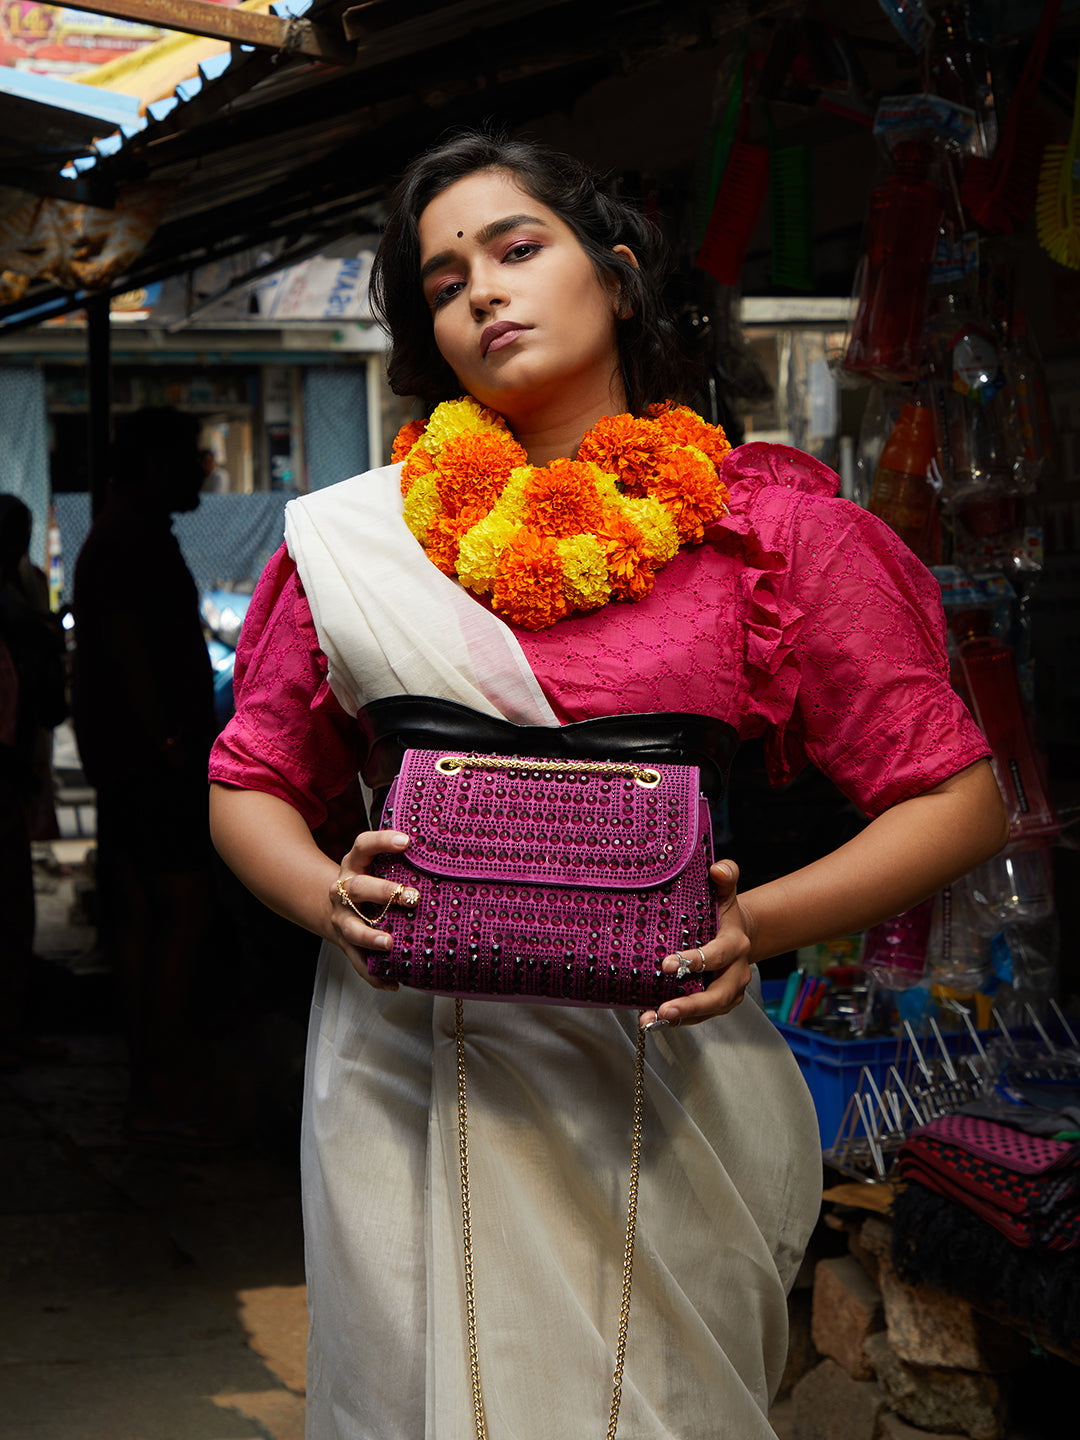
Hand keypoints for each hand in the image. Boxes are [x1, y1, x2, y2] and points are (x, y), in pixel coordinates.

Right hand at [331, 829, 417, 988]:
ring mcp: (343, 919)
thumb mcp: (376, 866)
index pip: (363, 846)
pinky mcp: (345, 944)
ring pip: (352, 928)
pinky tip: (394, 982)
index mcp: (354, 865)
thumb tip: (451, 856)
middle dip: (382, 891)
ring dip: (370, 936)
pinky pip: (358, 962)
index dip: (382, 841)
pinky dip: (375, 975)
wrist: (332, 908)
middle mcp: (343, 890)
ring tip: (389, 943)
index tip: (407, 841)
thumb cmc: (369, 883)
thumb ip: (403, 863)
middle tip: (411, 896)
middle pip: (357, 888)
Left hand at [638, 860, 753, 1029]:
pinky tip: (651, 1020)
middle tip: (665, 1009)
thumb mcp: (725, 892)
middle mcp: (735, 973)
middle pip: (717, 995)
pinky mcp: (715, 1004)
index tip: (668, 963)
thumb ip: (725, 877)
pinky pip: (698, 1017)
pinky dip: (676, 1021)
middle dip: (691, 1004)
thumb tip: (717, 869)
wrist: (739, 934)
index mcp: (735, 945)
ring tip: (652, 1020)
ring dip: (681, 1018)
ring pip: (707, 1011)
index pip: (717, 955)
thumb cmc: (724, 913)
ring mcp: (727, 992)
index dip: (696, 961)